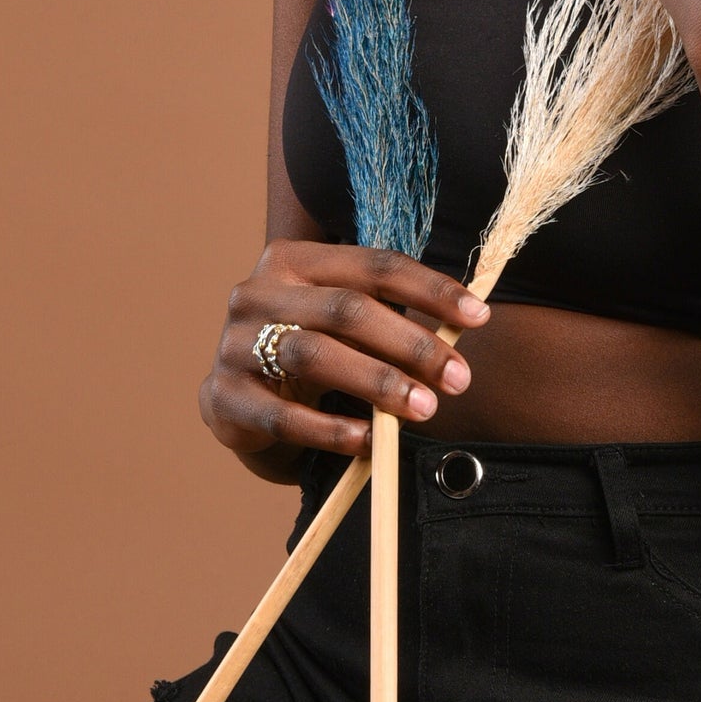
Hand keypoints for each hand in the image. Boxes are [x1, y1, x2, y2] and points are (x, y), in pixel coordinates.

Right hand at [198, 240, 491, 465]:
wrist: (239, 403)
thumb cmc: (312, 353)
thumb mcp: (344, 325)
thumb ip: (390, 317)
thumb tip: (464, 326)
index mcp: (294, 260)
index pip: (375, 265)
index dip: (430, 289)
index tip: (479, 316)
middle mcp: (258, 292)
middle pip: (348, 309)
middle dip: (412, 344)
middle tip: (459, 378)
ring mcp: (234, 344)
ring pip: (316, 355)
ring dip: (378, 383)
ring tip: (425, 408)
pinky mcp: (221, 398)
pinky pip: (283, 416)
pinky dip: (331, 430)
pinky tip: (370, 441)